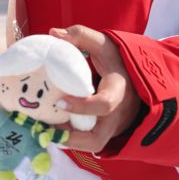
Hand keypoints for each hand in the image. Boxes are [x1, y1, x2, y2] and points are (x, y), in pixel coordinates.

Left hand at [48, 24, 141, 153]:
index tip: (59, 102)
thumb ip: (80, 36)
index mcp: (118, 90)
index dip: (82, 107)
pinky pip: (88, 142)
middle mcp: (117, 114)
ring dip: (68, 141)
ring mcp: (112, 126)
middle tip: (46, 128)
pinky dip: (70, 138)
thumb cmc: (116, 59)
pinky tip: (52, 127)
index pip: (104, 104)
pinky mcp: (106, 132)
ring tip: (45, 129)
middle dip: (71, 138)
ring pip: (92, 145)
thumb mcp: (102, 44)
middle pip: (97, 139)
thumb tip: (53, 34)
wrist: (133, 78)